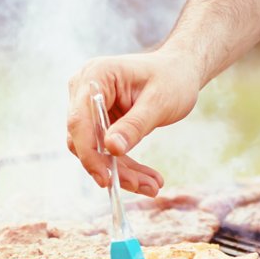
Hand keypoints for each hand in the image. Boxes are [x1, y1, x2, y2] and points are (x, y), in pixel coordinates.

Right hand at [64, 49, 206, 195]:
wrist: (179, 71)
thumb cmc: (172, 78)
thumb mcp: (159, 102)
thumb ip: (135, 125)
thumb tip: (111, 149)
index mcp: (95, 76)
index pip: (80, 120)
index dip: (89, 153)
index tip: (106, 179)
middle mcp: (85, 90)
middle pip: (85, 139)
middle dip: (112, 168)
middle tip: (144, 187)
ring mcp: (90, 106)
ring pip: (95, 150)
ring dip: (122, 172)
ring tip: (153, 186)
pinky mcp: (100, 121)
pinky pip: (105, 150)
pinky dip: (125, 166)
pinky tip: (147, 179)